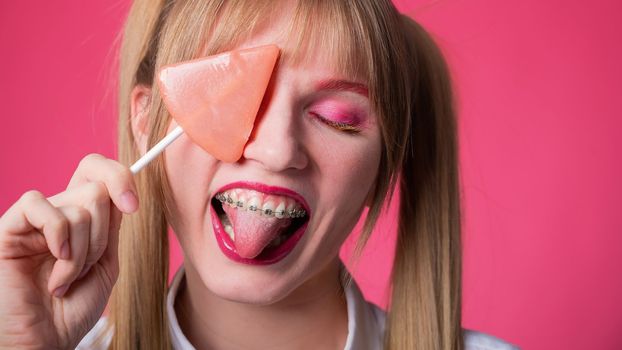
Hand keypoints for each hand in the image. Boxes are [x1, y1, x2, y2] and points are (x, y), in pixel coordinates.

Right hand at [0, 153, 138, 348]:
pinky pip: (38, 205)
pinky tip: (54, 261)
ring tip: (64, 279)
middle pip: (96, 191)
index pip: (97, 172)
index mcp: (80, 219)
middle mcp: (56, 214)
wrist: (42, 342)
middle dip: (101, 237)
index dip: (120, 177)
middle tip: (84, 268)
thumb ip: (110, 226)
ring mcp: (33, 221)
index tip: (133, 206)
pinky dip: (58, 236)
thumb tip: (119, 191)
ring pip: (79, 206)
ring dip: (82, 251)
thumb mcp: (104, 263)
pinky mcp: (8, 229)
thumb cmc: (71, 310)